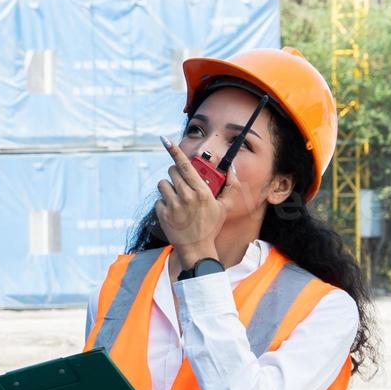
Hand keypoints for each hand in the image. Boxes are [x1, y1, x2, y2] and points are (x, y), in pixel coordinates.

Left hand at [155, 135, 232, 261]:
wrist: (196, 249)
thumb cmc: (211, 226)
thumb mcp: (225, 207)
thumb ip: (231, 186)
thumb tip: (232, 167)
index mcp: (201, 192)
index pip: (185, 165)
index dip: (174, 151)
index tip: (165, 140)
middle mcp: (186, 196)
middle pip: (172, 171)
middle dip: (176, 174)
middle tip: (182, 184)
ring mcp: (173, 205)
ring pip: (163, 183)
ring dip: (169, 188)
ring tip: (178, 199)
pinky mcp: (162, 213)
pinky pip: (159, 199)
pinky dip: (164, 203)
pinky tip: (173, 211)